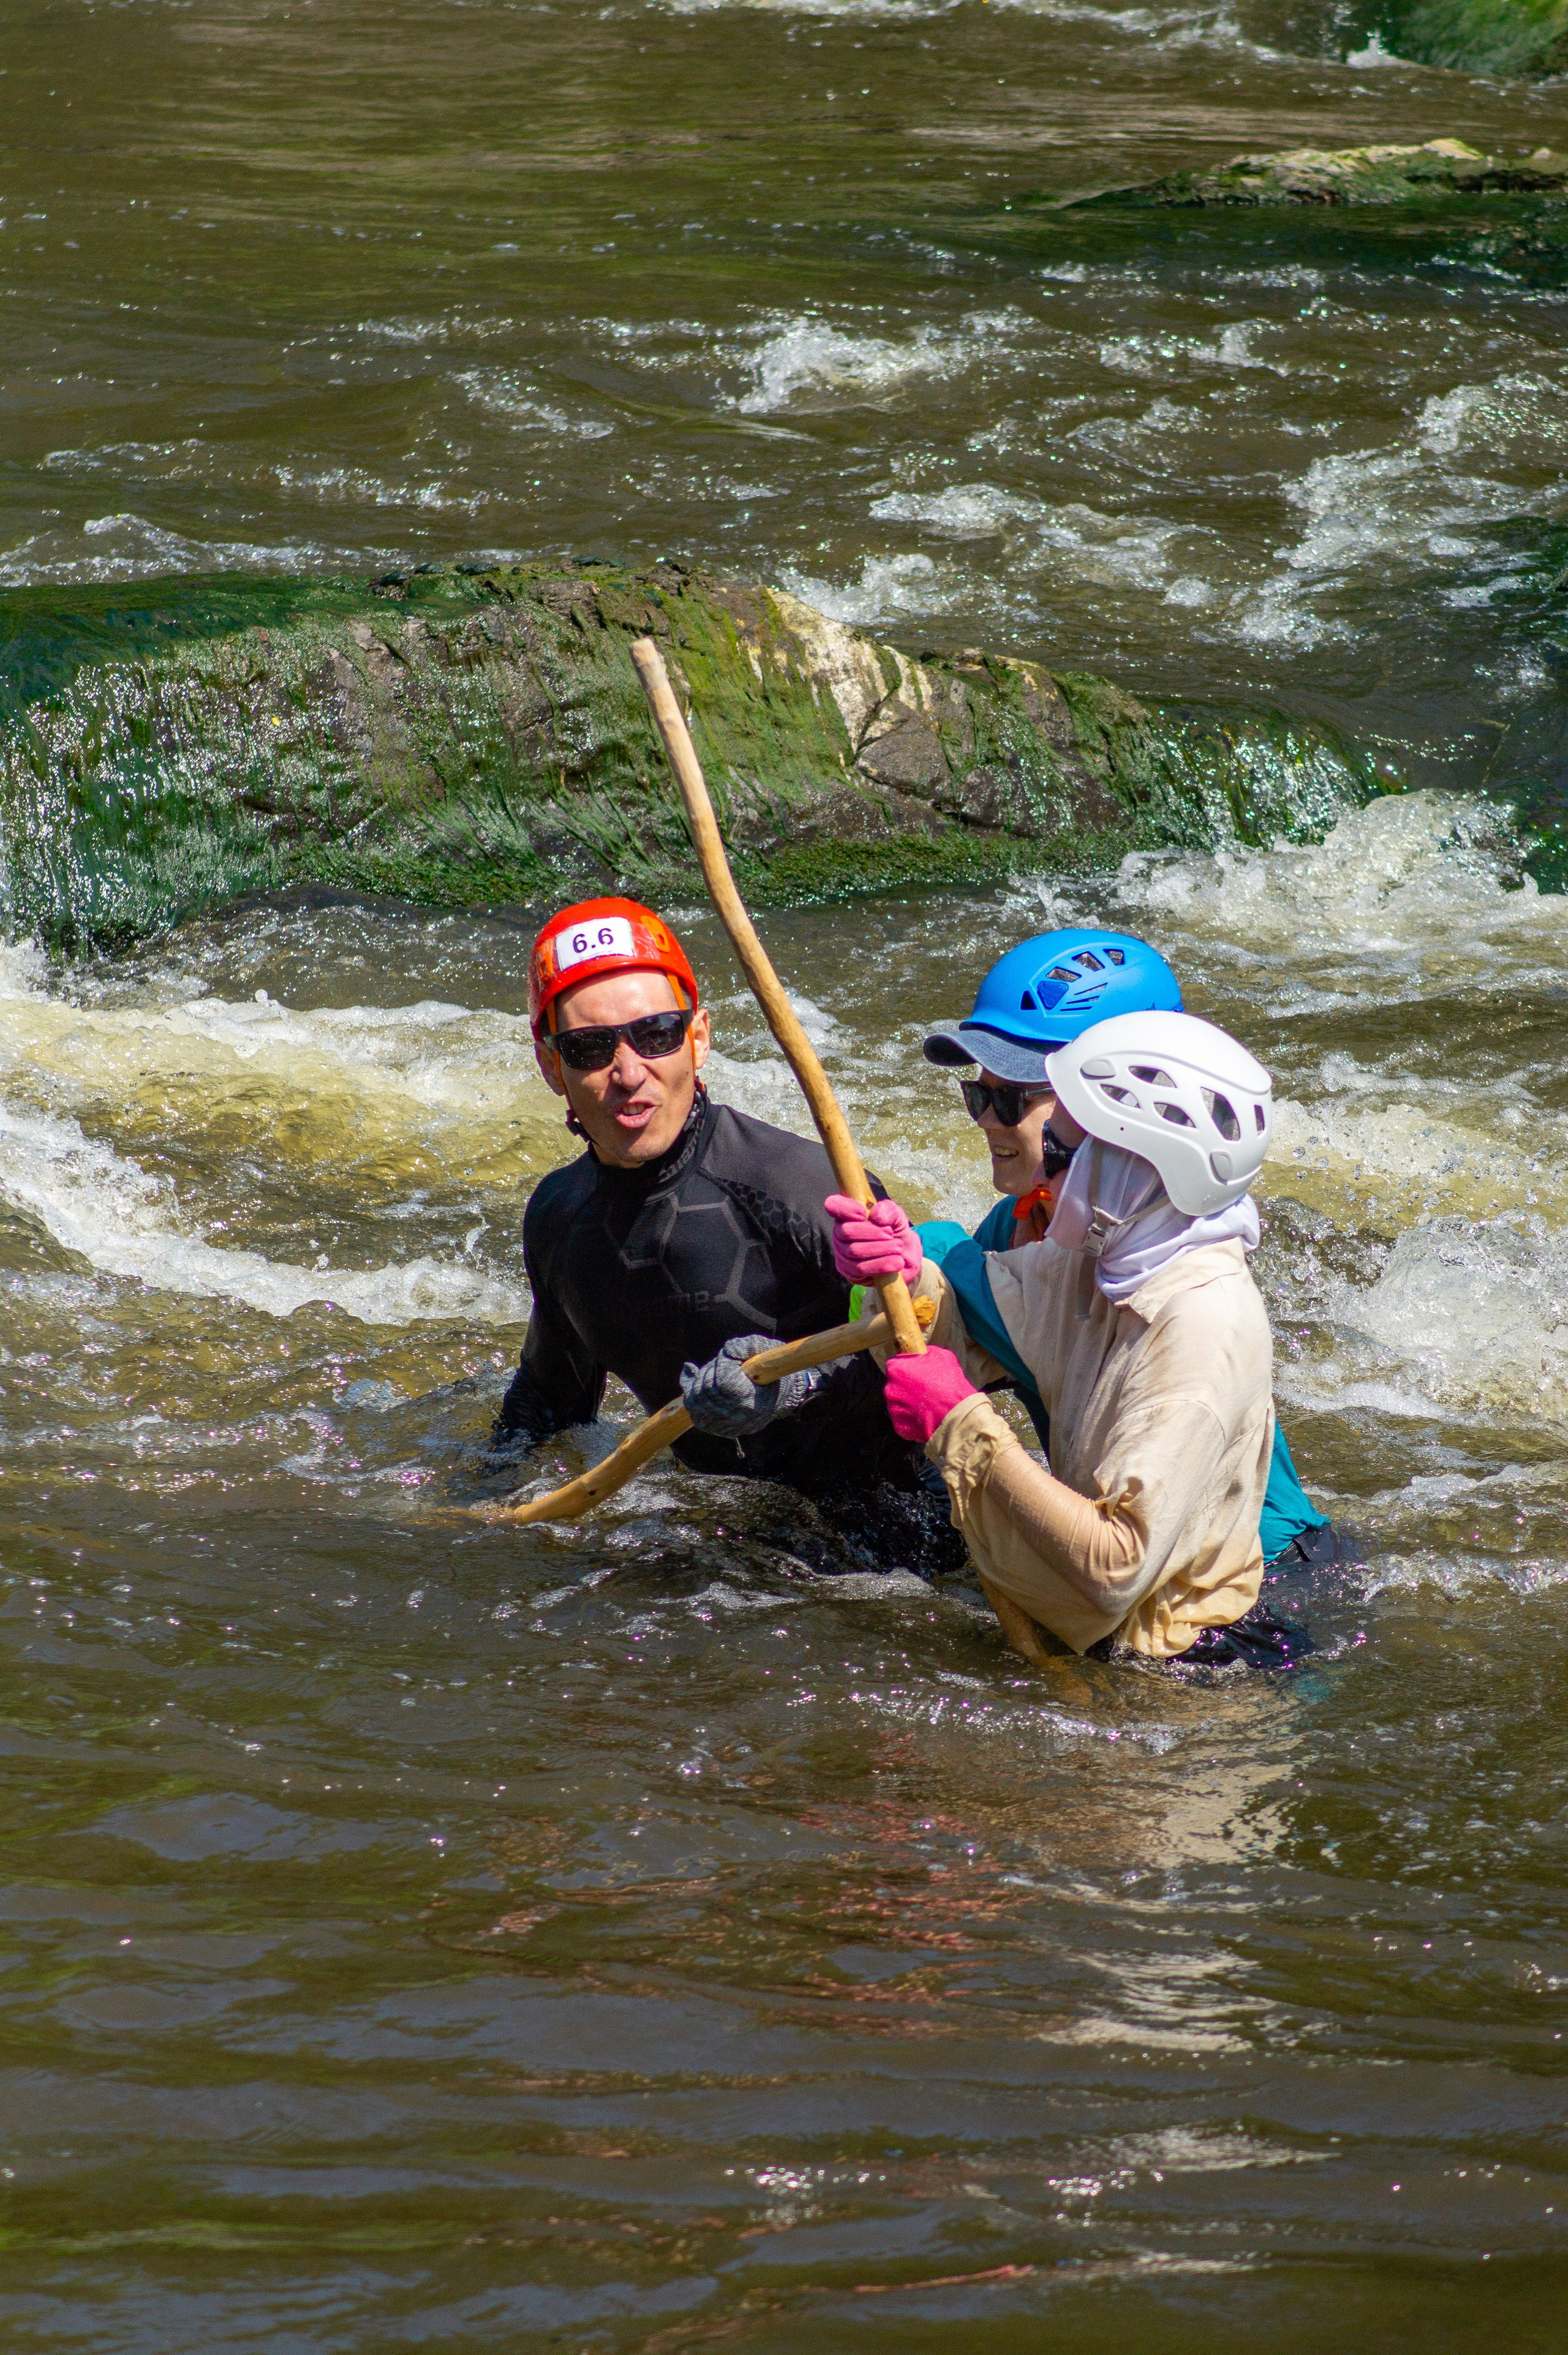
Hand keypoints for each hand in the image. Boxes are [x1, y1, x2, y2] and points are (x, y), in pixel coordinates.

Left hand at [680, 1334, 823, 1437]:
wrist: (782, 1395)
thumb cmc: (772, 1369)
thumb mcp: (764, 1350)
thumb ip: (744, 1346)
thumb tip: (725, 1351)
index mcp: (754, 1400)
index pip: (724, 1381)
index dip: (722, 1365)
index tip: (730, 1359)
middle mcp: (739, 1417)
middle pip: (707, 1390)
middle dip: (710, 1370)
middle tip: (722, 1363)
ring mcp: (727, 1426)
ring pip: (696, 1401)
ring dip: (700, 1381)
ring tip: (713, 1372)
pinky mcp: (718, 1428)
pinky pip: (695, 1412)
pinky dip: (692, 1393)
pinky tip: (695, 1379)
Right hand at [825, 1193, 922, 1285]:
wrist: (906, 1258)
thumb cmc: (895, 1232)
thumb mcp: (897, 1216)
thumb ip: (889, 1210)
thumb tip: (877, 1216)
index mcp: (848, 1215)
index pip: (834, 1205)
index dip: (845, 1208)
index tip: (864, 1213)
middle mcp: (840, 1234)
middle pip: (846, 1231)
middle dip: (872, 1232)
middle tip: (891, 1234)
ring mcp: (843, 1255)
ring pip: (854, 1251)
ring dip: (881, 1249)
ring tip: (898, 1248)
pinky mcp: (850, 1273)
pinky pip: (860, 1270)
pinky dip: (881, 1265)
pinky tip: (896, 1262)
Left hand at [883, 1347, 976, 1444]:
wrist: (955, 1415)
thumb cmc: (949, 1384)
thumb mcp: (943, 1356)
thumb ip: (927, 1353)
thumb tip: (923, 1354)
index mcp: (897, 1369)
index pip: (894, 1364)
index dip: (906, 1367)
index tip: (916, 1371)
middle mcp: (890, 1388)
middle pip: (895, 1384)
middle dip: (906, 1386)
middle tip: (924, 1390)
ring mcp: (893, 1409)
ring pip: (899, 1403)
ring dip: (909, 1403)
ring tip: (927, 1405)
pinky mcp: (899, 1425)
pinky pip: (903, 1420)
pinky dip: (912, 1419)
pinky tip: (925, 1417)